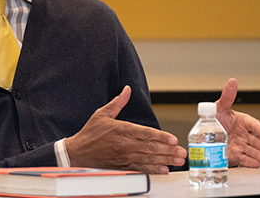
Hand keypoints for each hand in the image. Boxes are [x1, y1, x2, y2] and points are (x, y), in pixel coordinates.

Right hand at [65, 85, 186, 173]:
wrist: (78, 152)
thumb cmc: (90, 133)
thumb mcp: (102, 114)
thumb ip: (118, 102)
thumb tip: (127, 90)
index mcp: (120, 129)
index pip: (144, 133)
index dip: (160, 136)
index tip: (173, 139)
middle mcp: (123, 144)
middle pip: (150, 147)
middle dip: (168, 150)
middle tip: (182, 152)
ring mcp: (124, 157)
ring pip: (148, 158)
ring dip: (165, 160)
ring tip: (177, 160)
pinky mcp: (123, 166)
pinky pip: (140, 168)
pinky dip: (153, 169)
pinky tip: (164, 169)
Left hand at [215, 78, 259, 166]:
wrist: (205, 136)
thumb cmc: (214, 119)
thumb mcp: (220, 107)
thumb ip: (227, 96)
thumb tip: (232, 81)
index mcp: (242, 121)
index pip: (252, 124)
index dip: (259, 128)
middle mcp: (243, 134)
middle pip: (256, 140)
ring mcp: (240, 145)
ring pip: (252, 150)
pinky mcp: (236, 155)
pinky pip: (244, 159)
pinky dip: (251, 162)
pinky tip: (257, 163)